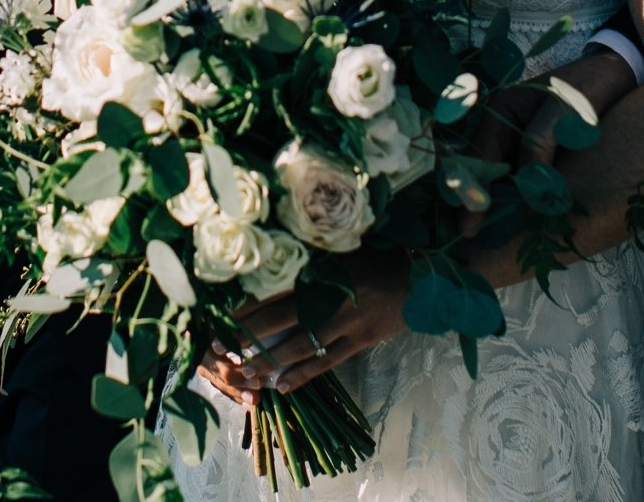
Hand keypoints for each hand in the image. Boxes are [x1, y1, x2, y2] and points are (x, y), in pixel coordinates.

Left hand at [200, 255, 408, 403]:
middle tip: (222, 349)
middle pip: (279, 318)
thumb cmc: (377, 260)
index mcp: (322, 271)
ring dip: (270, 360)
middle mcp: (330, 297)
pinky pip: (327, 362)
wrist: (421, 275)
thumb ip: (311, 267)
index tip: (222, 318)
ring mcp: (346, 321)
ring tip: (246, 372)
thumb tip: (273, 278)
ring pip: (300, 345)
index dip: (247, 306)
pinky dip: (303, 375)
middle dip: (249, 335)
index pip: (275, 290)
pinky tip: (282, 386)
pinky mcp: (361, 340)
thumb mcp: (341, 255)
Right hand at [457, 48, 636, 234]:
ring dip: (501, 204)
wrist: (618, 74)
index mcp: (501, 109)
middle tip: (475, 240)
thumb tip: (528, 183)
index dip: (473, 191)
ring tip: (494, 239)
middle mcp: (503, 127)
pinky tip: (524, 222)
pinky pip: (523, 179)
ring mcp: (519, 141)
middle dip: (480, 203)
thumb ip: (541, 141)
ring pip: (503, 179)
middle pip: (485, 171)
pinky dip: (523, 199)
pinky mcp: (538, 153)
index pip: (479, 155)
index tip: (470, 226)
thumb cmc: (590, 86)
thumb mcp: (566, 109)